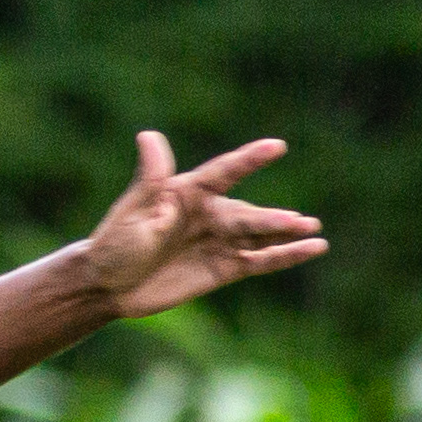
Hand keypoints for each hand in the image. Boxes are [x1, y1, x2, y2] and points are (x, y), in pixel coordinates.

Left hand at [76, 133, 326, 319]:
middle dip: (272, 219)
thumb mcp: (132, 211)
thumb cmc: (115, 243)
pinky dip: (284, 255)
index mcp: (187, 192)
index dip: (249, 161)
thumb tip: (148, 135)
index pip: (223, 173)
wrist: (107, 286)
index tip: (276, 147)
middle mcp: (209, 213)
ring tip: (314, 231)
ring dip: (286, 234)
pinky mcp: (224, 267)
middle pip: (246, 214)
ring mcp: (219, 241)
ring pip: (259, 235)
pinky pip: (259, 260)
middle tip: (299, 221)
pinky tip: (311, 249)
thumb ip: (150, 179)